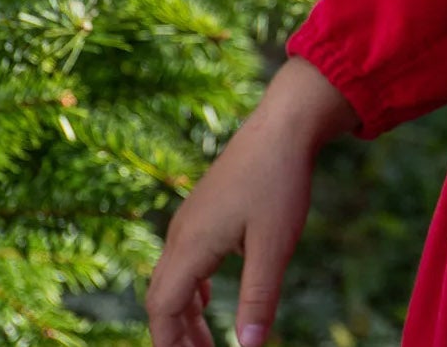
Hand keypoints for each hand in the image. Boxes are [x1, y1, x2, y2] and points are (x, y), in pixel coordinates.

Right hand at [145, 58, 359, 346]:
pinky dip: (191, 286)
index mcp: (191, 244)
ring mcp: (191, 216)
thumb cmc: (279, 180)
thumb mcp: (274, 246)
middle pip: (161, 297)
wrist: (285, 123)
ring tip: (204, 342)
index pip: (162, 310)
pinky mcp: (205, 207)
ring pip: (173, 277)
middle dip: (175, 335)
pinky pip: (185, 257)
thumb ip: (258, 299)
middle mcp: (182, 231)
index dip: (170, 345)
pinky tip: (208, 297)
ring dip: (184, 313)